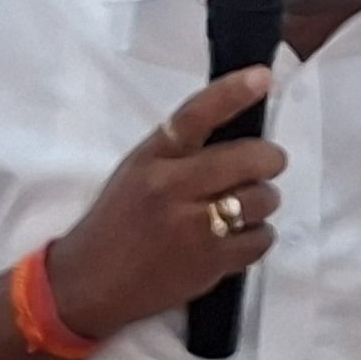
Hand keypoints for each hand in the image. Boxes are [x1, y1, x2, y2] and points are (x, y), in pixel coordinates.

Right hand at [44, 69, 284, 340]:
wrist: (90, 282)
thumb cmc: (117, 220)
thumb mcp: (137, 171)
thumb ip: (180, 153)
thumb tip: (239, 136)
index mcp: (152, 158)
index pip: (196, 115)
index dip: (232, 93)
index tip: (262, 76)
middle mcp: (172, 188)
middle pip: (247, 159)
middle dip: (270, 160)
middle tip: (268, 165)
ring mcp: (192, 228)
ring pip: (262, 200)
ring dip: (264, 201)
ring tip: (246, 207)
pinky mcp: (208, 264)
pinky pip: (261, 239)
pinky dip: (258, 236)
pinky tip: (240, 237)